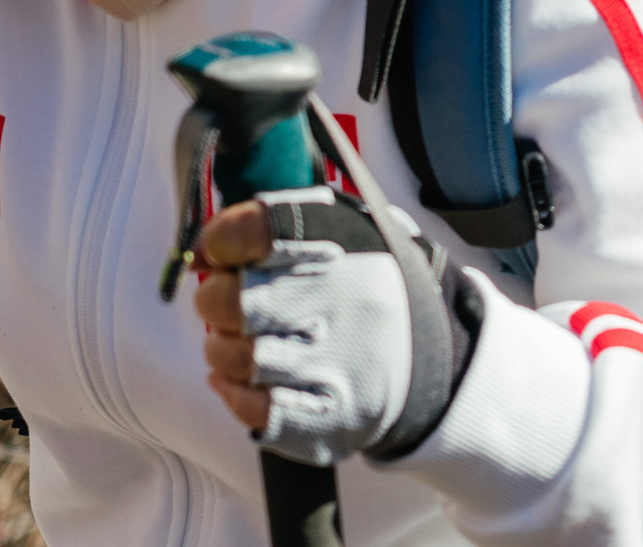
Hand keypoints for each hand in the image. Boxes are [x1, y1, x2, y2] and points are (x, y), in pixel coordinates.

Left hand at [194, 187, 471, 466]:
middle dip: (216, 300)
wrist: (438, 357)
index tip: (220, 252)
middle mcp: (342, 297)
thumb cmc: (375, 292)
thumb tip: (204, 247)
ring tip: (245, 342)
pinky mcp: (330, 415)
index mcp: (344, 241)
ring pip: (234, 356)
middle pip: (230, 299)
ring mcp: (335, 361)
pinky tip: (243, 380)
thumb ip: (282, 228)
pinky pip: (252, 408)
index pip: (253, 229)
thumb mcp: (350, 234)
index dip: (221, 241)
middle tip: (228, 301)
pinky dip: (235, 393)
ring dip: (224, 349)